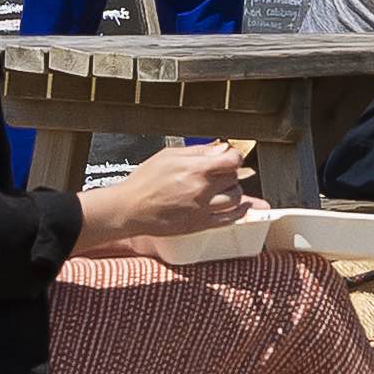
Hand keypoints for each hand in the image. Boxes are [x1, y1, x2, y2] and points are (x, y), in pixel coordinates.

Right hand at [84, 141, 253, 245]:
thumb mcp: (169, 155)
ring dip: (234, 191)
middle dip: (230, 173)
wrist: (129, 209)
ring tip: (224, 188)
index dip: (234, 156)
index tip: (230, 157)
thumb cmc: (144, 181)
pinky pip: (229, 219)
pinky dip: (240, 212)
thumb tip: (220, 148)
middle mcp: (202, 190)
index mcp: (195, 169)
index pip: (232, 160)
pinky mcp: (199, 225)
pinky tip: (243, 207)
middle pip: (234, 178)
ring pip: (236, 198)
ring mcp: (202, 209)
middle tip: (220, 172)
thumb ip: (199, 151)